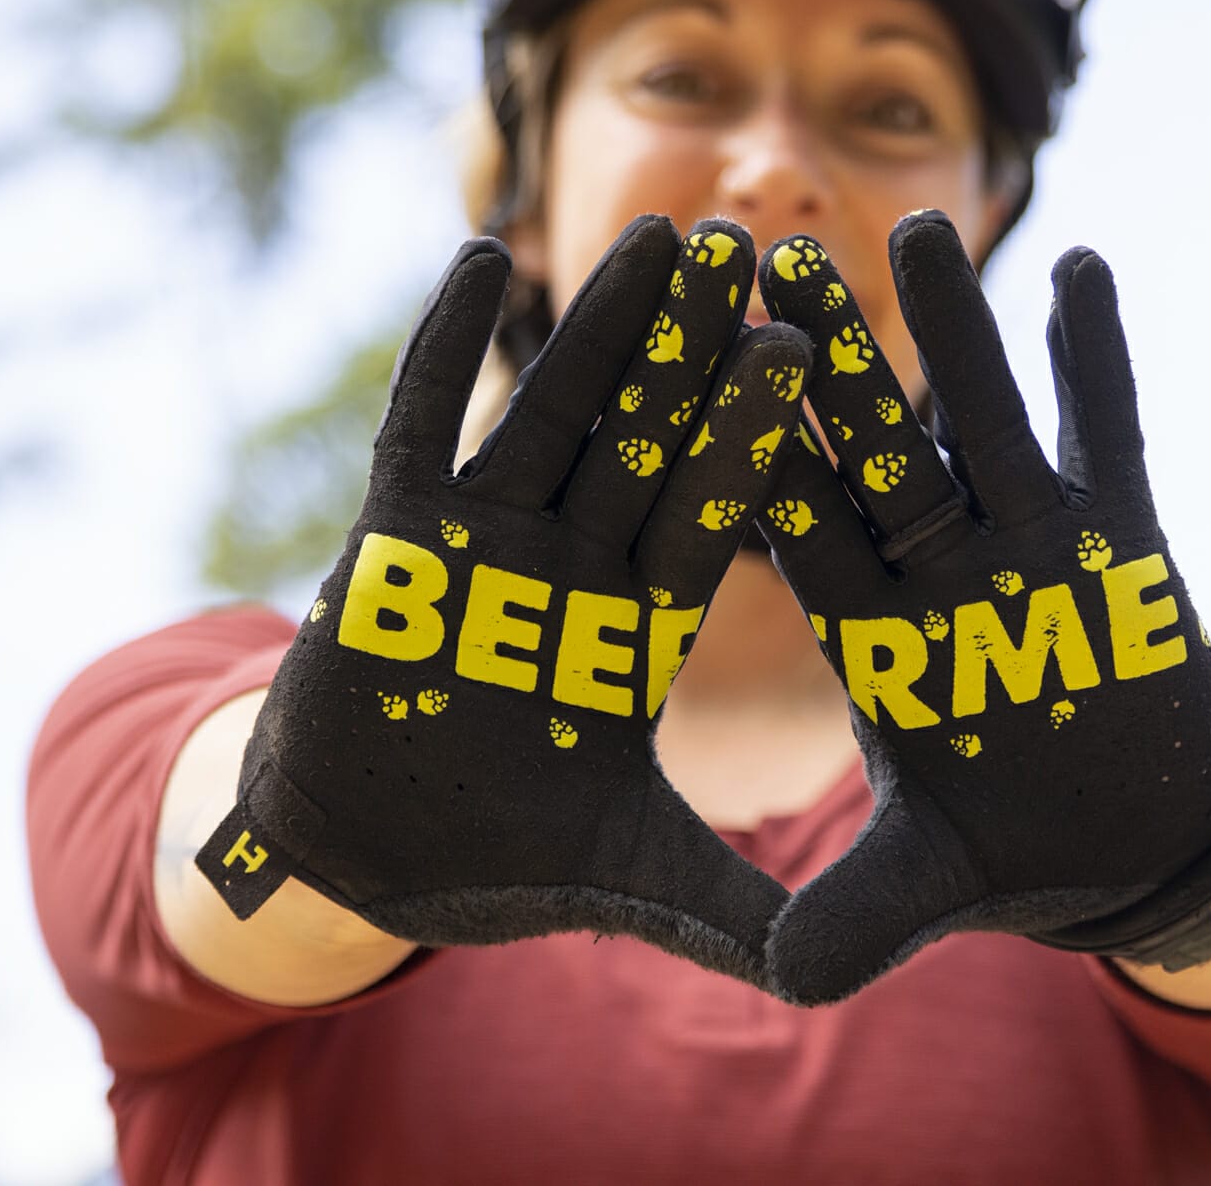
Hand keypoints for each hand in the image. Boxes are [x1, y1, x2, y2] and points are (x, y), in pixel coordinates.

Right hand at [196, 216, 813, 989]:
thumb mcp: (634, 880)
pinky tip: (475, 262)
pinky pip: (421, 431)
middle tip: (748, 244)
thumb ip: (730, 906)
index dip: (748, 436)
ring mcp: (486, 545)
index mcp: (644, 623)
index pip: (709, 514)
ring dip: (595, 327)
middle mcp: (576, 564)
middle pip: (643, 436)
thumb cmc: (508, 860)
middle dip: (689, 347)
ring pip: (549, 414)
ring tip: (649, 235)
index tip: (803, 352)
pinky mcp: (395, 546)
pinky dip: (442, 353)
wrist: (377, 860)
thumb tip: (833, 975)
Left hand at [751, 213, 1210, 1004]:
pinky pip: (1106, 428)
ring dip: (956, 326)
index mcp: (870, 632)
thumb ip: (862, 912)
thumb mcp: (935, 880)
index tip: (686, 385)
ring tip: (918, 226)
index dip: (744, 460)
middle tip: (764, 258)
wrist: (1127, 829)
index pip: (793, 533)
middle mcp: (939, 568)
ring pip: (980, 416)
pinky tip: (1082, 264)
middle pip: (868, 449)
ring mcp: (1029, 540)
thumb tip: (786, 985)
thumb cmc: (1011, 845)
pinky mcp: (1120, 532)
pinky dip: (1096, 356)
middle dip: (825, 362)